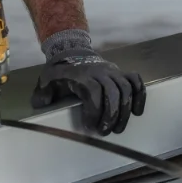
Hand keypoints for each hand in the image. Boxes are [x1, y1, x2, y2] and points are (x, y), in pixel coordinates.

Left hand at [31, 29, 145, 135]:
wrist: (71, 50)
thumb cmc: (59, 71)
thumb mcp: (46, 79)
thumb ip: (42, 93)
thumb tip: (42, 104)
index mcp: (80, 74)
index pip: (93, 91)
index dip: (94, 111)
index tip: (89, 127)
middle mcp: (99, 71)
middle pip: (112, 92)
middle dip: (111, 115)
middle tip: (105, 132)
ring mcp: (112, 70)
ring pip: (125, 89)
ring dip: (124, 112)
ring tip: (117, 128)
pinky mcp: (120, 72)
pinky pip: (136, 81)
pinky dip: (140, 96)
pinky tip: (137, 112)